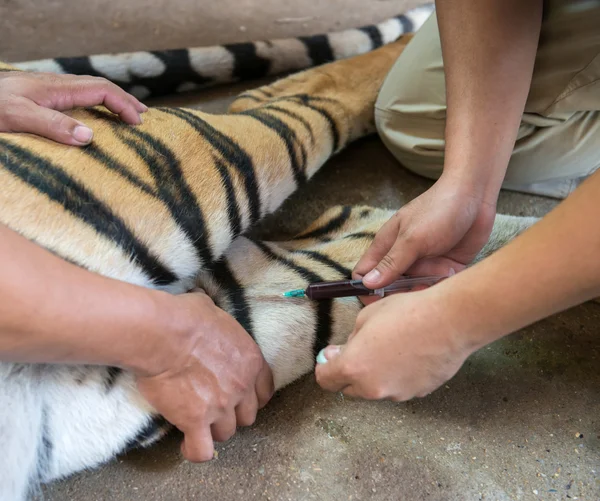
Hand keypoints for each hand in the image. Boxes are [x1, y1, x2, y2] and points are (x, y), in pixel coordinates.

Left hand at [0, 70, 146, 144]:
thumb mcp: (19, 117)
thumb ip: (53, 125)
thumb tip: (89, 137)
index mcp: (57, 88)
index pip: (100, 90)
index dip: (123, 104)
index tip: (138, 123)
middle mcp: (56, 86)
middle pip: (100, 87)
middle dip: (124, 100)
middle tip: (144, 117)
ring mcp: (49, 90)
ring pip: (90, 90)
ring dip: (112, 101)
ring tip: (127, 113)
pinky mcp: (42, 97)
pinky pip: (78, 96)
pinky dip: (97, 104)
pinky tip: (96, 114)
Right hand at [134, 290, 273, 461]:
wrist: (163, 333)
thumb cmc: (187, 317)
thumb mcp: (214, 312)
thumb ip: (220, 327)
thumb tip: (206, 315)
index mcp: (251, 360)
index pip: (265, 391)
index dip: (252, 397)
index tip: (240, 398)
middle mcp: (241, 386)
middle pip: (247, 416)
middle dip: (232, 414)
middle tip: (213, 406)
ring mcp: (220, 406)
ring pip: (226, 433)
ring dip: (212, 429)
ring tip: (197, 421)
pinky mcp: (195, 421)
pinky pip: (201, 450)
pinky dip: (194, 451)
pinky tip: (186, 445)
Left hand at [315, 286, 473, 400]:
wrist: (449, 321)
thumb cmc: (406, 313)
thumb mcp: (366, 317)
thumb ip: (350, 340)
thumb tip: (342, 352)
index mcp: (354, 367)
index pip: (325, 380)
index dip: (325, 367)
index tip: (332, 356)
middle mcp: (373, 388)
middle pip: (349, 389)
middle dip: (350, 373)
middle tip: (361, 349)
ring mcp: (397, 394)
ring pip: (376, 389)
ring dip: (376, 375)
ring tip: (392, 348)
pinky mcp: (419, 393)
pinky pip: (399, 387)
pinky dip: (398, 376)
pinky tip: (410, 355)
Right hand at [354, 176, 496, 291]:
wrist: (475, 197)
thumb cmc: (438, 210)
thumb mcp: (412, 238)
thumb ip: (391, 263)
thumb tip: (366, 284)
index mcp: (386, 246)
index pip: (365, 274)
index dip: (367, 290)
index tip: (381, 299)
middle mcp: (402, 257)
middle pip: (392, 287)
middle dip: (405, 290)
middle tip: (420, 284)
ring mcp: (424, 263)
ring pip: (417, 287)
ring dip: (429, 282)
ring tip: (443, 268)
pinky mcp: (444, 267)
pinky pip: (438, 285)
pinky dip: (444, 281)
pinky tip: (452, 268)